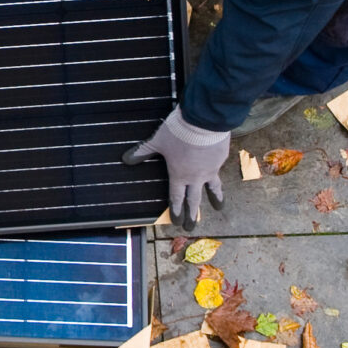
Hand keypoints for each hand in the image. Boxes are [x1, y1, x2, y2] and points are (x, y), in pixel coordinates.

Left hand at [124, 106, 231, 223]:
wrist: (204, 120)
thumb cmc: (178, 132)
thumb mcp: (157, 141)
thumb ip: (143, 151)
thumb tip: (126, 159)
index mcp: (179, 175)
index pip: (177, 198)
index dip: (176, 210)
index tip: (177, 222)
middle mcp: (196, 176)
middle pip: (194, 200)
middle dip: (192, 215)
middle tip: (192, 227)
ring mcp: (211, 168)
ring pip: (213, 188)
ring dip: (215, 199)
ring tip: (218, 208)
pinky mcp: (221, 157)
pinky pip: (219, 167)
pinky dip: (217, 171)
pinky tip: (218, 169)